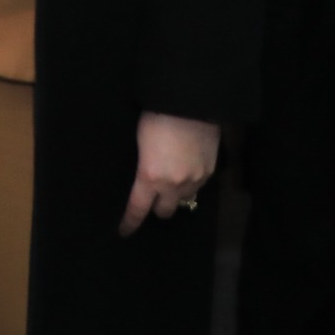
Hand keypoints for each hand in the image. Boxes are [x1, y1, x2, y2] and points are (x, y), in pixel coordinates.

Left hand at [119, 112, 219, 236]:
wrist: (191, 102)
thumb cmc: (157, 116)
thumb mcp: (141, 143)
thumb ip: (145, 166)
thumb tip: (148, 175)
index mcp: (150, 177)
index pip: (138, 209)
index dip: (130, 222)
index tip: (124, 231)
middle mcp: (174, 184)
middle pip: (165, 211)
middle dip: (159, 206)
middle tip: (155, 196)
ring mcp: (195, 179)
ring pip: (185, 199)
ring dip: (177, 194)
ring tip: (174, 178)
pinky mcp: (211, 170)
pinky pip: (199, 186)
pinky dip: (192, 182)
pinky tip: (188, 167)